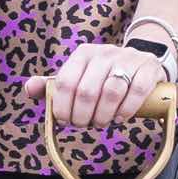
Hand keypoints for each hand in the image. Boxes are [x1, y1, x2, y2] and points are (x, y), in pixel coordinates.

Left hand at [24, 39, 171, 135]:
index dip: (63, 107)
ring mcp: (128, 59)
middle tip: (85, 124)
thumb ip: (52, 85)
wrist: (141, 61)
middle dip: (83, 116)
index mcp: (83, 54)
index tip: (66, 121)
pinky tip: (120, 117)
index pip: (65, 82)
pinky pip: (136, 91)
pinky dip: (126, 110)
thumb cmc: (102, 76)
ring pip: (112, 92)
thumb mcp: (77, 76)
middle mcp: (104, 53)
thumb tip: (29, 88)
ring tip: (102, 122)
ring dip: (104, 115)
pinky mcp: (148, 68)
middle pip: (87, 91)